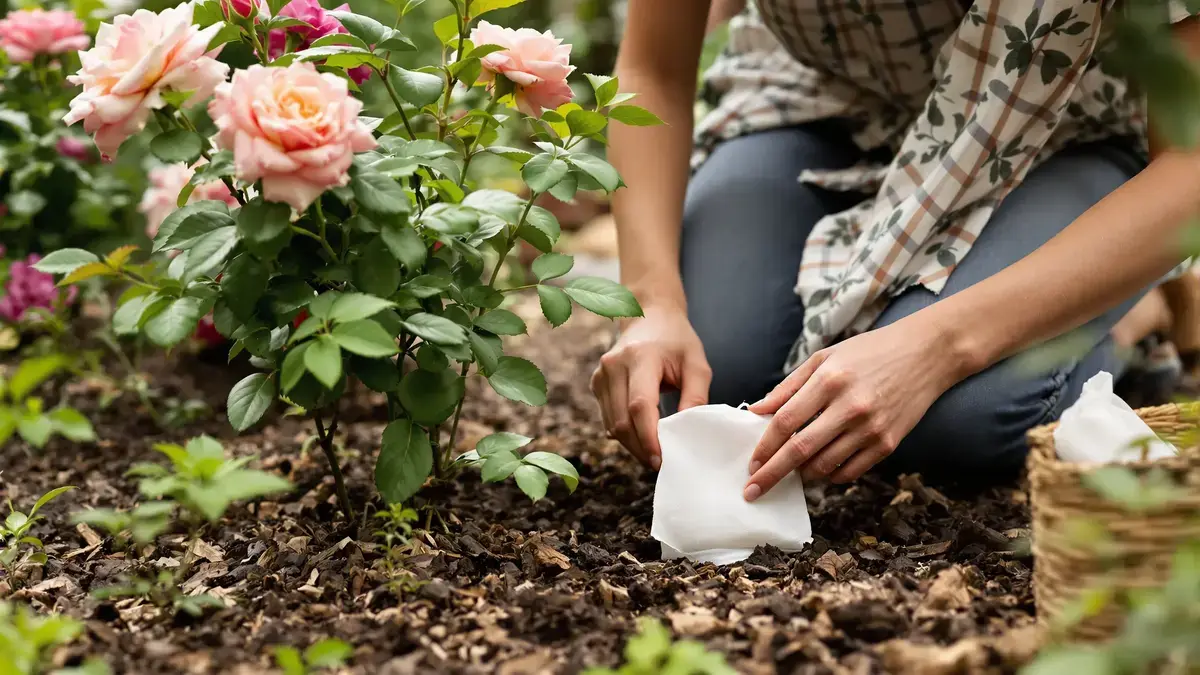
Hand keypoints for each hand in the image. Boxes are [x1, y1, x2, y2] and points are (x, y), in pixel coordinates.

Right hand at [591, 307, 711, 469]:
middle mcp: (614, 365)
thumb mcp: (697, 363)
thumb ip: (696, 396)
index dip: (649, 437)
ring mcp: (601, 374)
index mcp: (641, 356)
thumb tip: (688, 431)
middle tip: (660, 463)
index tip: (662, 459)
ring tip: (653, 453)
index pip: (640, 405)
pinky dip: (624, 433)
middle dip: (640, 448)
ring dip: (632, 445)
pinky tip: (641, 436)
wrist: (649, 316)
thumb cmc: (676, 341)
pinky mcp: (596, 382)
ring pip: (612, 424)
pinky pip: (607, 418)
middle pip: (622, 420)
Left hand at [743, 316, 960, 499]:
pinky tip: (820, 469)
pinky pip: (850, 472)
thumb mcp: (824, 358)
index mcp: (828, 380)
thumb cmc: (869, 352)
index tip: (751, 465)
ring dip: (801, 475)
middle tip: (753, 490)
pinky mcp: (888, 443)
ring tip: (790, 473)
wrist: (925, 354)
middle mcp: (849, 407)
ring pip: (824, 466)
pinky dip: (830, 476)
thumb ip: (789, 387)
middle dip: (772, 475)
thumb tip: (757, 411)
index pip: (785, 422)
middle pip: (800, 450)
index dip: (764, 447)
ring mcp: (871, 428)